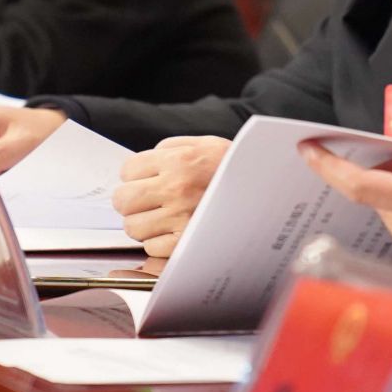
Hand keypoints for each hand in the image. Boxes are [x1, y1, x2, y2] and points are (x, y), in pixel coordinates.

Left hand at [112, 135, 230, 257]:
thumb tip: (143, 163)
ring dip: (144, 223)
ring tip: (163, 216)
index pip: (127, 170)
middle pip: (123, 200)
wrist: (269, 190)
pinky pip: (152, 247)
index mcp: (178, 161)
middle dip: (130, 200)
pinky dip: (159, 241)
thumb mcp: (206, 144)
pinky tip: (175, 230)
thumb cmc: (237, 168)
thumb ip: (171, 148)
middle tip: (146, 200)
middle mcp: (176, 188)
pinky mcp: (187, 242)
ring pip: (133, 227)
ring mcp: (181, 217)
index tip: (145, 179)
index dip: (134, 175)